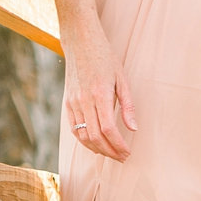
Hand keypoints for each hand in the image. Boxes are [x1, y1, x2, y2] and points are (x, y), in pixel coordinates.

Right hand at [64, 37, 137, 161]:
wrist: (80, 42)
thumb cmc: (105, 58)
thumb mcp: (122, 79)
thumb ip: (128, 106)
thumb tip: (133, 129)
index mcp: (99, 94)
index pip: (108, 129)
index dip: (118, 145)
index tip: (128, 153)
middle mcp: (83, 100)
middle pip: (95, 136)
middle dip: (110, 152)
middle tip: (123, 158)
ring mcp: (73, 102)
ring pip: (82, 135)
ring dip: (98, 149)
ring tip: (112, 154)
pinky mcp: (67, 102)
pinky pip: (74, 128)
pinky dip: (85, 140)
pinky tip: (96, 145)